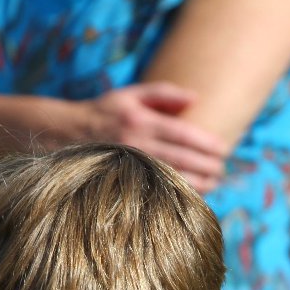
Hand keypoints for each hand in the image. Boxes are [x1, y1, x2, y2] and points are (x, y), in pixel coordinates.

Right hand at [86, 82, 227, 193]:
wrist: (66, 135)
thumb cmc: (104, 112)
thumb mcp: (131, 95)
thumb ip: (163, 94)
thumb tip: (195, 97)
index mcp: (142, 122)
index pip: (183, 134)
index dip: (206, 144)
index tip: (223, 149)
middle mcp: (137, 145)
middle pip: (181, 159)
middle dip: (207, 166)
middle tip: (222, 169)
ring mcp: (130, 166)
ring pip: (170, 178)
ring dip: (196, 183)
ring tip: (214, 183)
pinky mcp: (123, 182)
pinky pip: (155, 191)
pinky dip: (175, 195)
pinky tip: (190, 196)